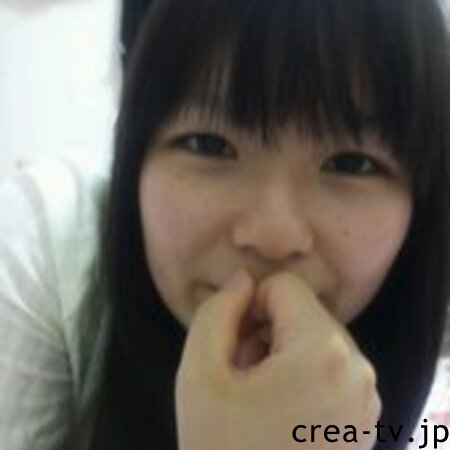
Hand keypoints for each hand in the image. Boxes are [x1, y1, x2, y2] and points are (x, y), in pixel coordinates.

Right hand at [175, 271, 380, 449]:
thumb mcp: (199, 373)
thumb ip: (217, 312)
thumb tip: (241, 281)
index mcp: (323, 350)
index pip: (284, 286)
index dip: (249, 306)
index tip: (233, 344)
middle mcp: (358, 367)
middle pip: (303, 310)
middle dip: (266, 330)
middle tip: (243, 373)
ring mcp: (367, 394)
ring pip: (315, 336)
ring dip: (281, 351)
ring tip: (258, 393)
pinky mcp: (364, 415)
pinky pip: (329, 366)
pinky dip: (301, 372)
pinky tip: (279, 408)